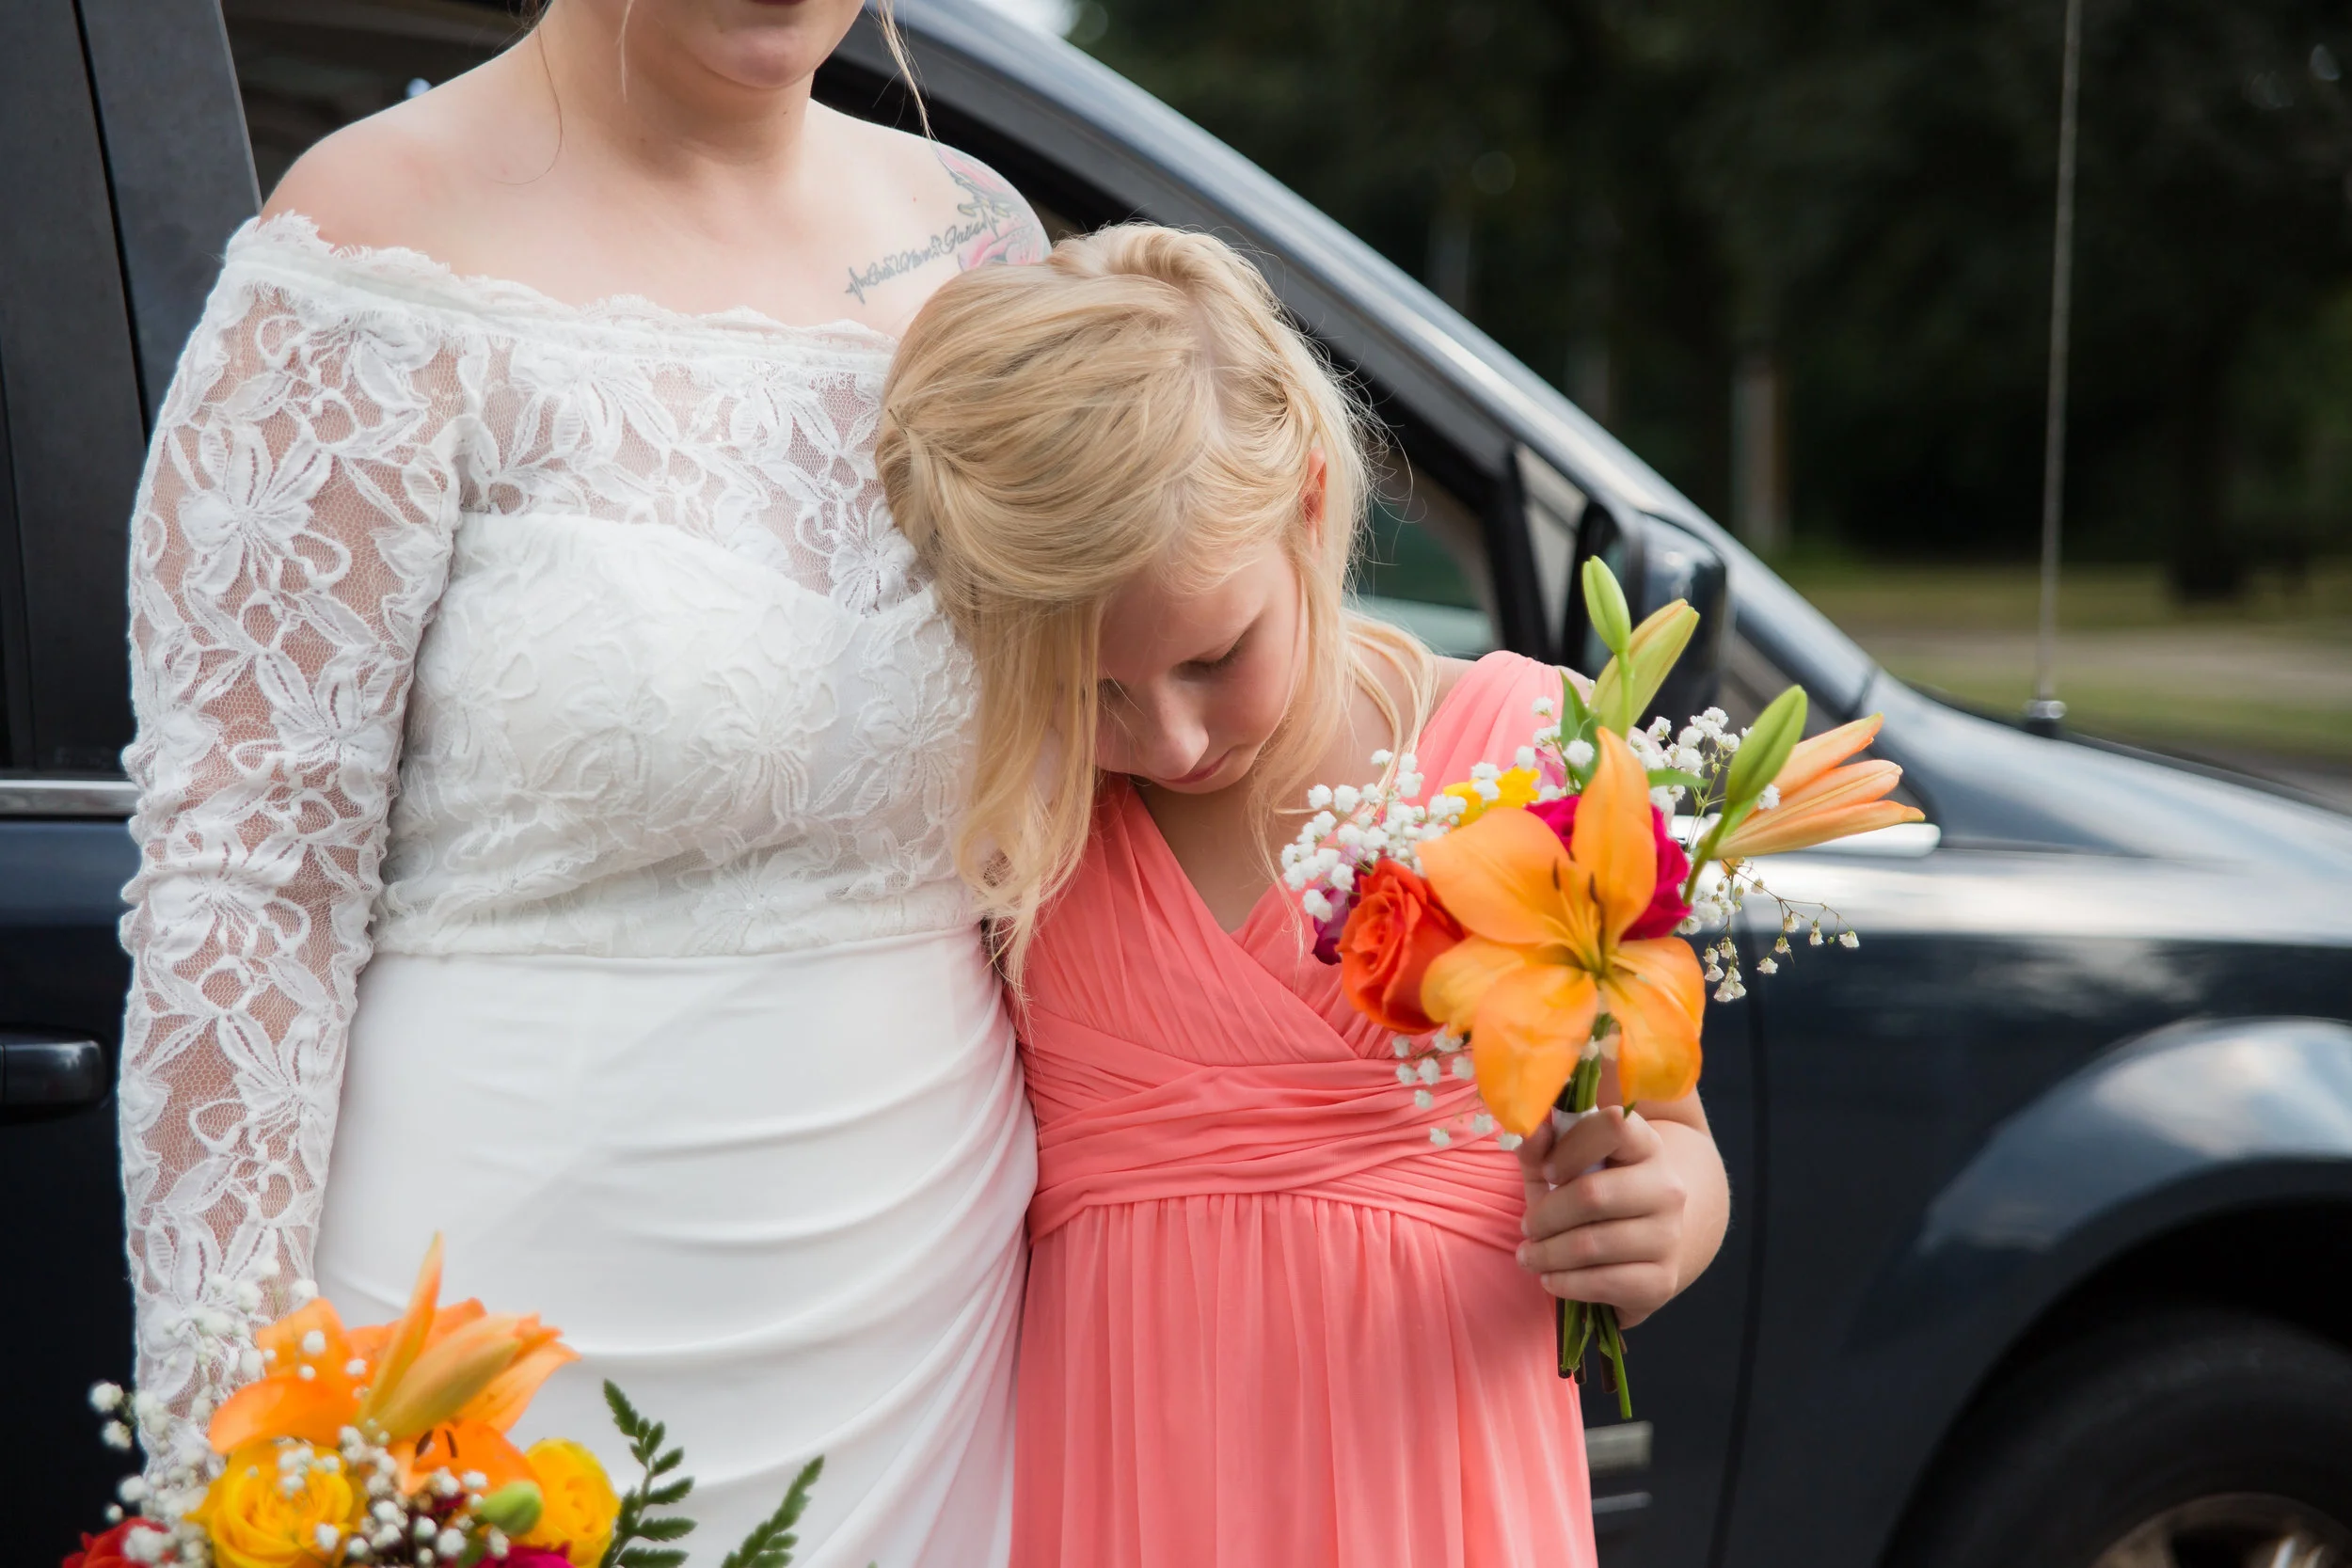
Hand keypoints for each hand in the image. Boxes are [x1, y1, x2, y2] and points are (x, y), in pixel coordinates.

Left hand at [1514, 1106, 1690, 1326]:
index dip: (1572, 1146)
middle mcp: (1666, 1187)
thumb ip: (1540, 1146)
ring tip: (1529, 1256)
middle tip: (1527, 1227)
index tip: (1547, 1170)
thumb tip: (1530, 1132)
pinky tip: (1551, 1278)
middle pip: (1593, 1195)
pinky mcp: (1662, 1280)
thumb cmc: (1589, 1195)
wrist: (1640, 1245)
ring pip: (1592, 1244)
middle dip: (1546, 1215)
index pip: (1615, 1126)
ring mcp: (1669, 1236)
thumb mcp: (1560, 1165)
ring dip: (1547, 1254)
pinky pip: (1603, 1284)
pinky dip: (1566, 1284)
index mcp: (1645, 1145)